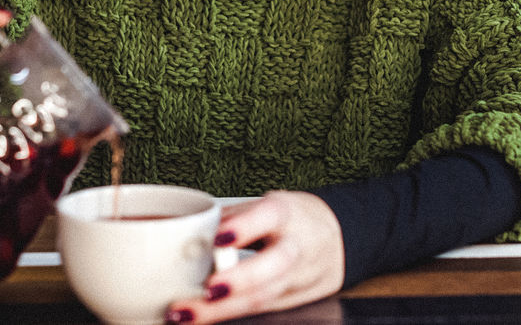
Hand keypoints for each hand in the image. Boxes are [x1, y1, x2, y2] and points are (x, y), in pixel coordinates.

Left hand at [166, 191, 343, 323]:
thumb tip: (189, 232)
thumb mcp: (267, 205)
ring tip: (186, 312)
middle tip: (208, 288)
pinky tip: (199, 317)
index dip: (245, 226)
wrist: (334, 240)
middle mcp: (295, 246)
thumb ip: (233, 217)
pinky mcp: (288, 302)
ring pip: (264, 296)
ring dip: (223, 309)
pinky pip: (258, 310)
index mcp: (287, 213)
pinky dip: (227, 315)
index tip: (218, 238)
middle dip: (241, 279)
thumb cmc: (290, 220)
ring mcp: (295, 278)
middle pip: (275, 264)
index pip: (270, 215)